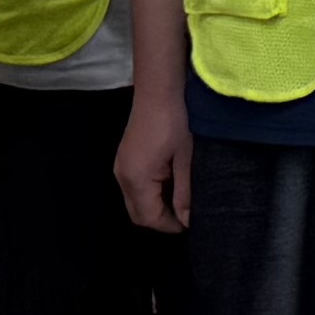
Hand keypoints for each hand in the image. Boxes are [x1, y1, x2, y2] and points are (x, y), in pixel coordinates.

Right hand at [115, 85, 195, 234]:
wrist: (160, 88)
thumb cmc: (177, 121)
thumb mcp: (187, 159)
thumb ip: (185, 193)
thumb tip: (188, 221)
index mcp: (136, 179)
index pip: (148, 218)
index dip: (170, 225)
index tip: (193, 223)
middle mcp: (122, 176)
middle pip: (138, 214)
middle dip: (161, 219)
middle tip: (187, 214)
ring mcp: (121, 166)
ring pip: (136, 200)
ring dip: (157, 205)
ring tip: (182, 198)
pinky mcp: (126, 157)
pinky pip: (135, 186)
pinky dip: (151, 192)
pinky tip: (172, 181)